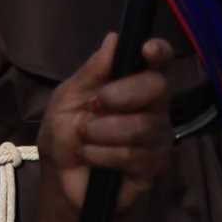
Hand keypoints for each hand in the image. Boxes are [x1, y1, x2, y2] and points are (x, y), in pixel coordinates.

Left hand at [33, 31, 173, 221]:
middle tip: (95, 106)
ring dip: (102, 132)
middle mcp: (154, 108)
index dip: (158, 52)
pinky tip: (93, 159)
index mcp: (132, 85)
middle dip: (121, 94)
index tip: (146, 50)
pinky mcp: (156, 166)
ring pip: (143, 125)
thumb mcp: (67, 100)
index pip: (158, 62)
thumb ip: (91, 73)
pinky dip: (103, 155)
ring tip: (86, 140)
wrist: (62, 183)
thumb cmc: (64, 136)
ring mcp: (159, 137)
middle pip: (158, 88)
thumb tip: (114, 39)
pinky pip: (135, 154)